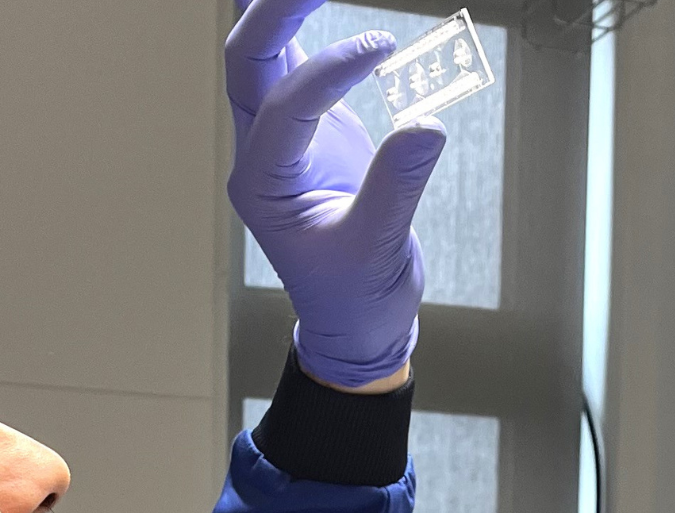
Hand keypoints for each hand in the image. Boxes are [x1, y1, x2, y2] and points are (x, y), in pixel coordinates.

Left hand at [225, 0, 447, 390]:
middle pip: (248, 62)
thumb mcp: (379, 250)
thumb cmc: (358, 296)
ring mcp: (280, 138)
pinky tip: (317, 5)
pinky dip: (303, 28)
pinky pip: (293, 65)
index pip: (285, 108)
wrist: (355, 319)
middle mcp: (260, 154)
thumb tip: (426, 125)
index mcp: (263, 186)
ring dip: (282, 13)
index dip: (328, 72)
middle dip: (276, 14)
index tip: (380, 50)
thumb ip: (397, 187)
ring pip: (261, 55)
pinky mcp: (310, 129)